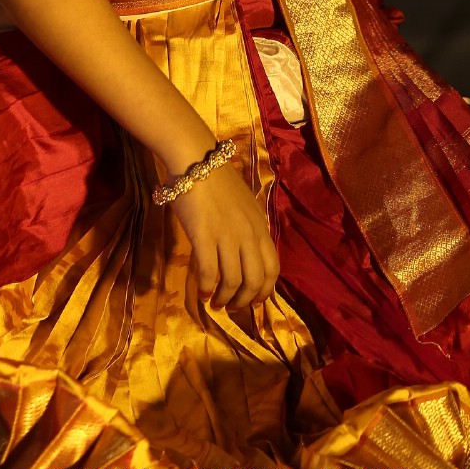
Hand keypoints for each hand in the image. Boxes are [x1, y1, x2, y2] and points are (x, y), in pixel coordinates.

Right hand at [168, 158, 279, 311]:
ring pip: (232, 282)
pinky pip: (209, 273)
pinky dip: (206, 289)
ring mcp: (227, 237)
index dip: (265, 291)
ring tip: (215, 303)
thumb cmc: (218, 180)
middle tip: (232, 308)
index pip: (273, 270)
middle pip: (255, 281)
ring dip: (224, 299)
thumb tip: (247, 254)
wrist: (197, 161)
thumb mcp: (245, 205)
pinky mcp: (204, 237)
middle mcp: (248, 235)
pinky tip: (202, 293)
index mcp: (261, 227)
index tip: (253, 302)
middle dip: (244, 301)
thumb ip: (250, 229)